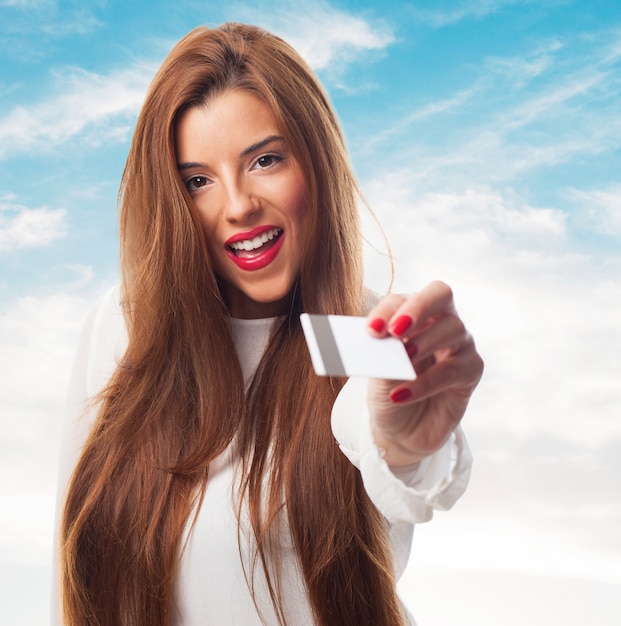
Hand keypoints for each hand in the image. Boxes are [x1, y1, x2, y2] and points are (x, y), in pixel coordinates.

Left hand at [366, 281, 483, 465]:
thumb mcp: (377, 373)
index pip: (402, 299)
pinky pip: (452, 369)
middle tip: (395, 330)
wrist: (401, 429)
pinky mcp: (471, 370)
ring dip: (423, 344)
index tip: (372, 331)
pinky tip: (401, 395)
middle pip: (440, 294)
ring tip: (400, 363)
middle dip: (418, 308)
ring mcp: (460, 343)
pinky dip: (425, 382)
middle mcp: (440, 320)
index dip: (388, 311)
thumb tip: (384, 342)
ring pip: (451, 329)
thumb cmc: (389, 390)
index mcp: (412, 314)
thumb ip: (382, 354)